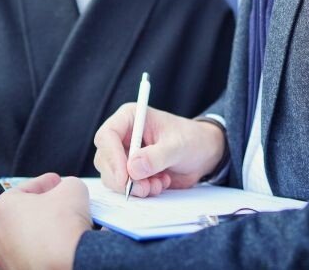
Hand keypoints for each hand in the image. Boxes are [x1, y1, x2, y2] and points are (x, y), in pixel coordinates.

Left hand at [0, 173, 89, 269]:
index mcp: (3, 208)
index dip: (45, 183)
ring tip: (64, 230)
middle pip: (24, 215)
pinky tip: (60, 250)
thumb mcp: (73, 189)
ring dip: (42, 232)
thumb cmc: (63, 225)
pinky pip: (31, 258)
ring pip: (26, 239)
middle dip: (43, 208)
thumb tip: (69, 190)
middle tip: (62, 205)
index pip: (26, 189)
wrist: (68, 264)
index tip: (58, 183)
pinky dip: (43, 253)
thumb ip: (67, 184)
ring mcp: (4, 259)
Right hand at [92, 104, 225, 197]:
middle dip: (122, 179)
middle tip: (144, 188)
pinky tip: (160, 184)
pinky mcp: (131, 172)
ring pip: (113, 176)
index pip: (107, 136)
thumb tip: (133, 168)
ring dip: (134, 187)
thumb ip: (157, 156)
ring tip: (158, 184)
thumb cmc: (192, 139)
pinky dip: (141, 191)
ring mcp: (125, 155)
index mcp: (130, 118)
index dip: (112, 158)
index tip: (124, 178)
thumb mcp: (178, 146)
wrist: (204, 153)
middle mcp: (123, 136)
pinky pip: (125, 187)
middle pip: (105, 160)